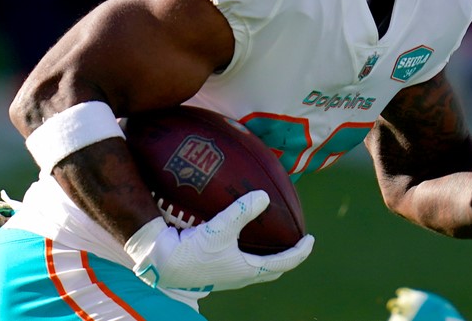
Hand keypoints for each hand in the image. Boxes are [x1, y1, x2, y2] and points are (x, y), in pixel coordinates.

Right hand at [123, 190, 313, 291]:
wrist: (161, 264)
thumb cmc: (191, 251)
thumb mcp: (219, 229)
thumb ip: (242, 211)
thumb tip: (264, 196)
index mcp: (247, 271)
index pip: (283, 264)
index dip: (300, 252)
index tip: (310, 240)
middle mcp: (239, 276)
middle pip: (271, 270)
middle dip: (285, 257)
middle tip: (294, 242)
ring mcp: (226, 275)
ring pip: (254, 267)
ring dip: (265, 255)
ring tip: (268, 237)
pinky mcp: (212, 269)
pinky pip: (237, 261)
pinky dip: (245, 249)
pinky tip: (237, 234)